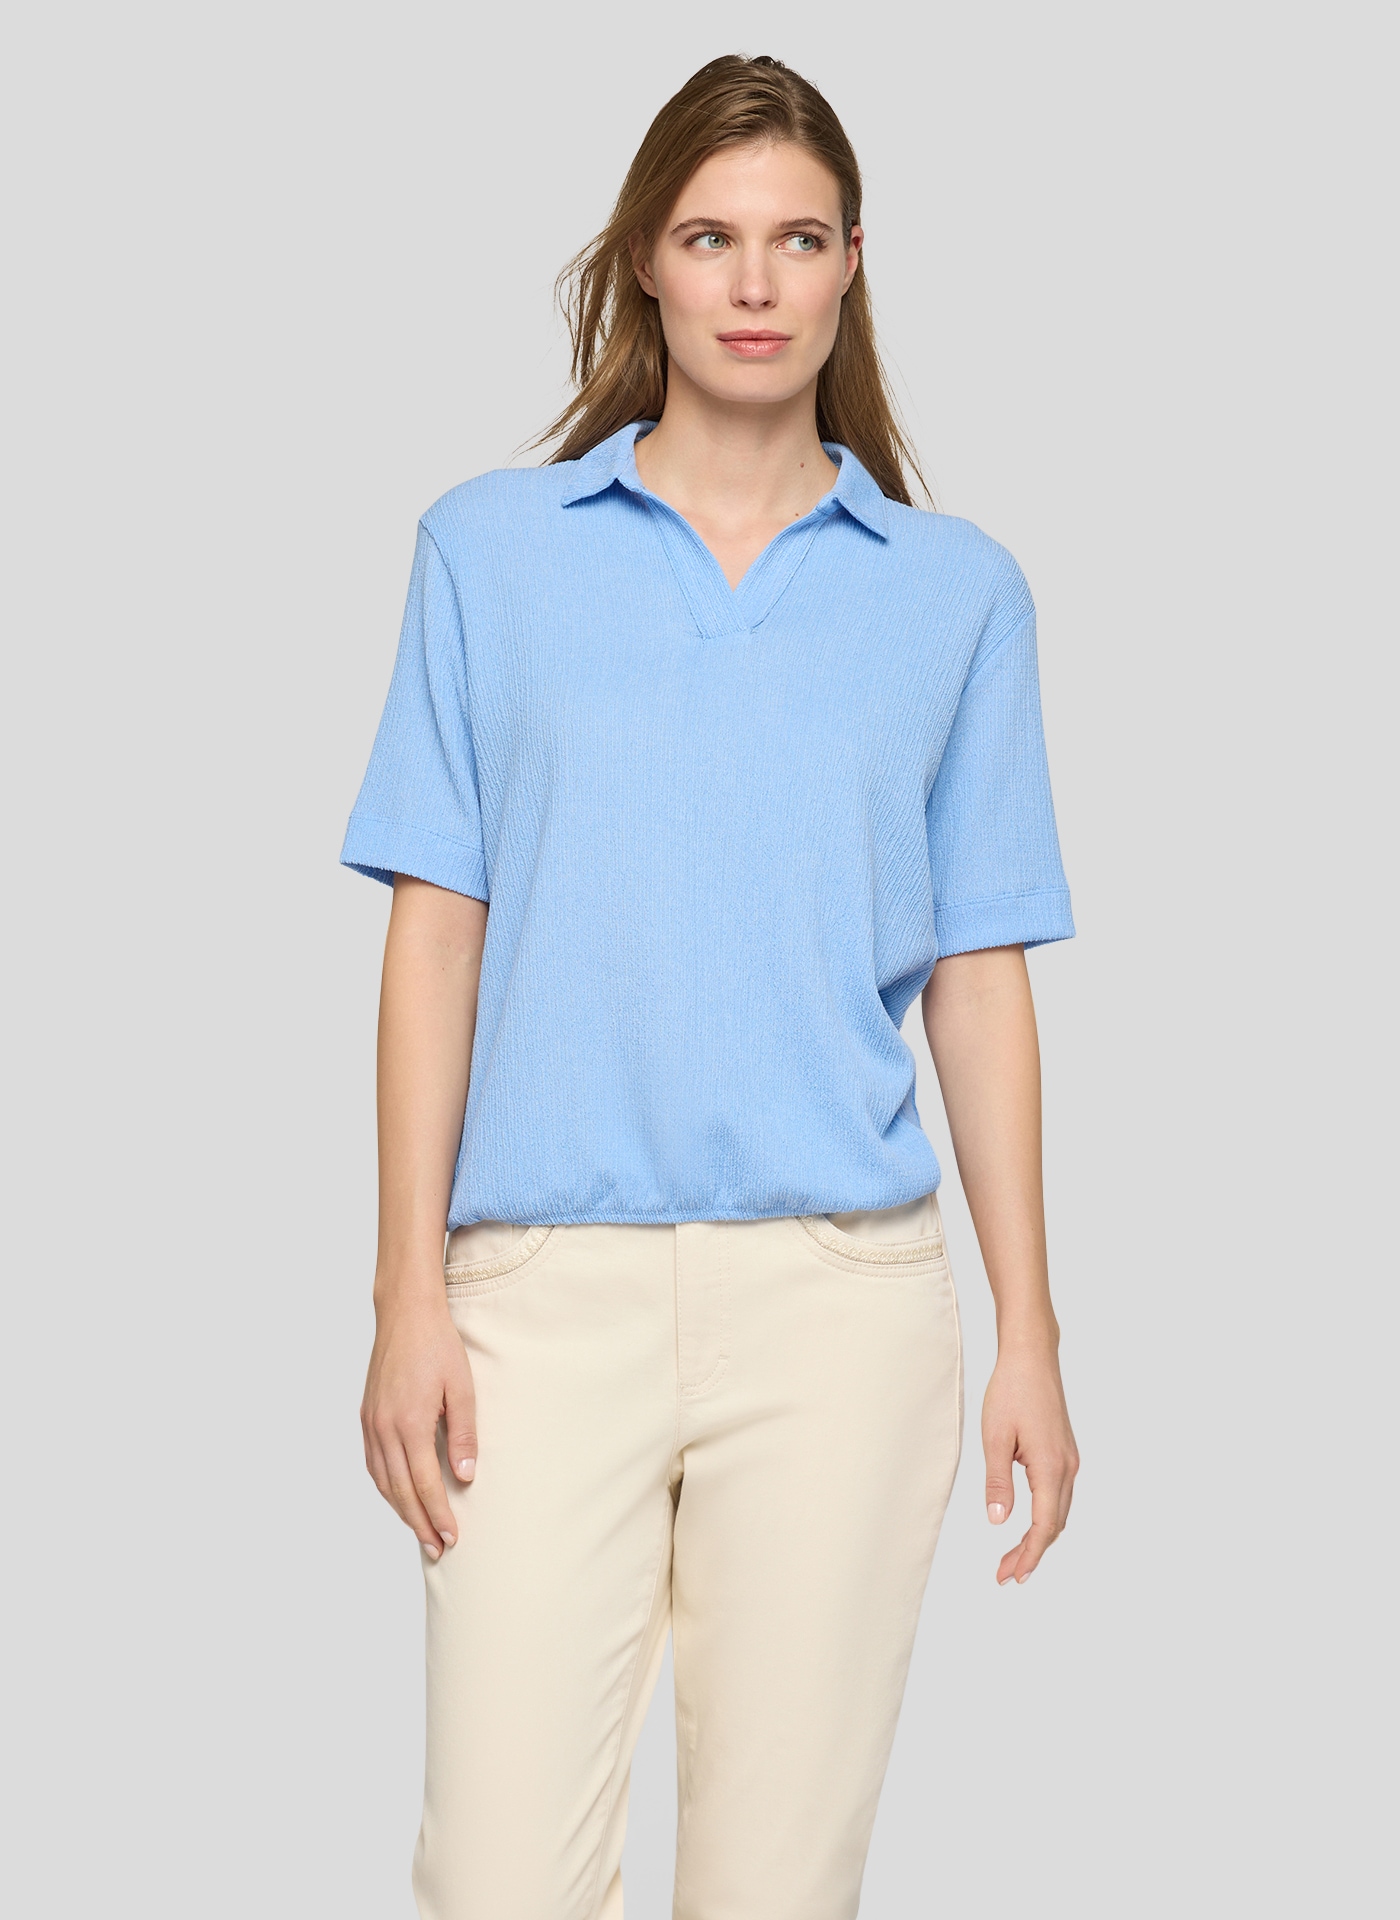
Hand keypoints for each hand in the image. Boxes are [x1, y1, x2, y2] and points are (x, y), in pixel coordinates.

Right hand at [362, 1288, 477, 1557]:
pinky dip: (385, 1487)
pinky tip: (398, 1497)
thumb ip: (464, 1435)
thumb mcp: (463, 1388)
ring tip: (420, 1531)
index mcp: (410, 1423)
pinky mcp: (366, 1417)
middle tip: (437, 1549)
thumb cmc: (438, 1346)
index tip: (452, 1537)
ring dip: (401, 1510)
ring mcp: (371, 1424)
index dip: (439, 1514)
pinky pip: (373, 1464)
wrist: (405, 1314)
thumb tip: (465, 1477)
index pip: (426, 1484)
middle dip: (420, 1523)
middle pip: (401, 1491)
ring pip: (383, 1482)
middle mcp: (384, 1428)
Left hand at [982, 1343, 1078, 1584]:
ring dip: (1038, 1537)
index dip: (1029, 1555)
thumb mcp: (994, 1437)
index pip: (1045, 1526)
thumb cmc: (1010, 1390)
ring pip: (1058, 1512)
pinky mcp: (1063, 1452)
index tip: (1012, 1576)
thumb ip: (998, 1481)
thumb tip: (998, 1522)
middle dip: (1031, 1553)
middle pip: (1054, 1525)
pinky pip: (1058, 1495)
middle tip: (1004, 1575)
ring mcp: (1069, 1459)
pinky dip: (1044, 1517)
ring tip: (1011, 1557)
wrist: (1032, 1356)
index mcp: (1051, 1466)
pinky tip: (1026, 1524)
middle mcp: (1067, 1467)